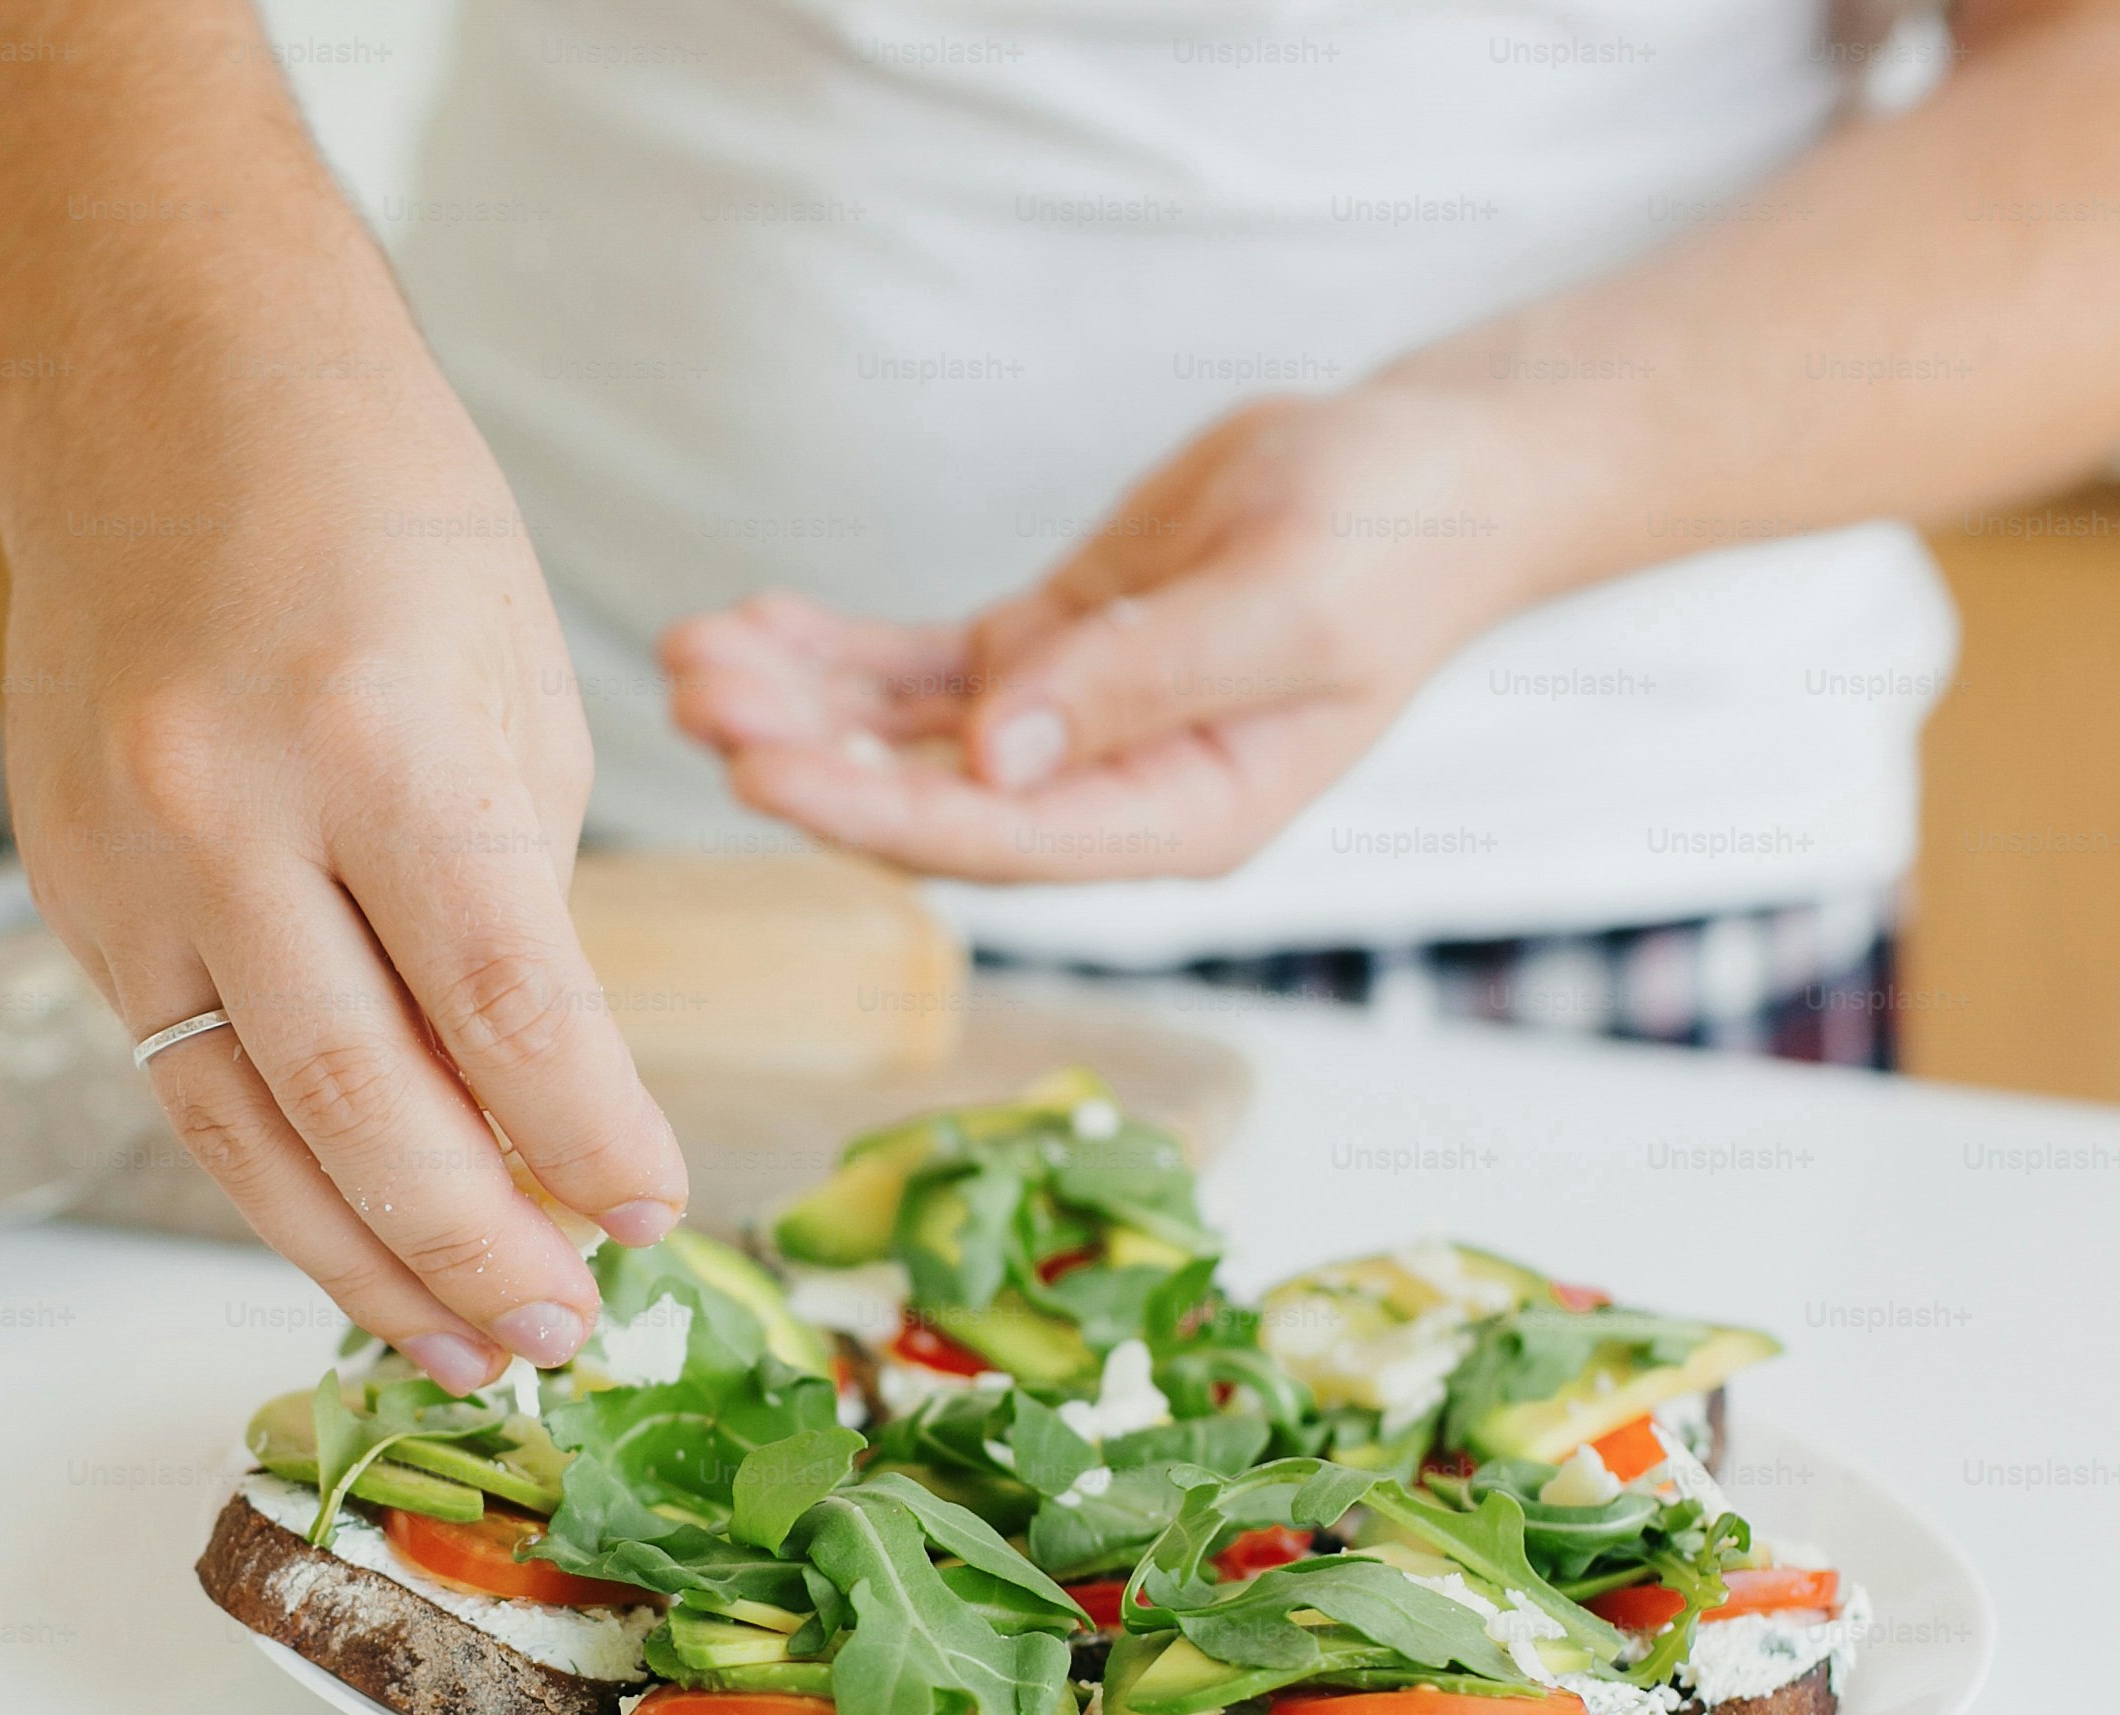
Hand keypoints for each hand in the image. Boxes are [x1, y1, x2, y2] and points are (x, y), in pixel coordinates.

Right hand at [2, 352, 685, 1392]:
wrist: (163, 392)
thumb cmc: (385, 520)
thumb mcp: (515, 691)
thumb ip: (518, 905)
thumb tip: (535, 1106)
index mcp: (378, 738)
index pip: (506, 1006)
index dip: (587, 1140)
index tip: (654, 1221)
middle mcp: (223, 812)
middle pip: (362, 1103)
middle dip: (475, 1248)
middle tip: (560, 1340)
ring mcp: (119, 860)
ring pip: (242, 1128)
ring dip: (360, 1261)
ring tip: (462, 1348)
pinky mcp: (65, 893)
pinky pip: (180, 1072)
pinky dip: (274, 1174)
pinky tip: (354, 1240)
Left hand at [665, 388, 1547, 881]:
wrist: (1430, 471)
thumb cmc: (1395, 538)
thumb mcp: (1289, 600)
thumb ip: (1145, 680)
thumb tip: (996, 754)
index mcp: (1180, 819)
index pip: (997, 838)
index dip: (869, 809)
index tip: (760, 769)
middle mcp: (1108, 797)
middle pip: (923, 797)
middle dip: (804, 750)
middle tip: (696, 691)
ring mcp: (1067, 732)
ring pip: (902, 739)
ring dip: (797, 703)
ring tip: (689, 654)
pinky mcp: (1042, 662)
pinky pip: (915, 675)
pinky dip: (834, 655)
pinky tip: (752, 626)